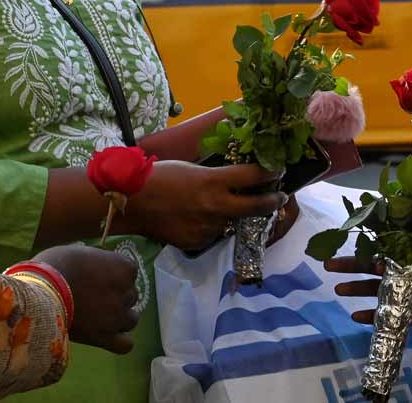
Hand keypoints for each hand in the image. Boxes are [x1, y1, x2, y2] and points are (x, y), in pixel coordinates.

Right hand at [33, 244, 139, 353]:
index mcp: (125, 267)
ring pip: (130, 321)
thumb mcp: (81, 253)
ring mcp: (119, 315)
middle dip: (115, 299)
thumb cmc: (57, 265)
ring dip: (118, 320)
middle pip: (130, 298)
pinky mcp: (106, 336)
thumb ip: (94, 264)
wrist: (43, 289)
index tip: (97, 282)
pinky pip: (125, 345)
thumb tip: (90, 268)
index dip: (113, 279)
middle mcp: (127, 290)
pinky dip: (120, 343)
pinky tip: (106, 338)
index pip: (129, 275)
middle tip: (93, 301)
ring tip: (96, 320)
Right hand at [123, 160, 286, 249]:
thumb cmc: (161, 177)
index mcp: (214, 181)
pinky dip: (211, 227)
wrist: (132, 203)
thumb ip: (218, 177)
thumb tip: (237, 180)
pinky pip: (213, 234)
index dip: (271, 173)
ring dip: (232, 215)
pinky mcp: (197, 242)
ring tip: (215, 206)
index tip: (279, 171)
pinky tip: (196, 219)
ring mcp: (208, 227)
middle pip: (256, 206)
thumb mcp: (195, 168)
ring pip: (231, 222)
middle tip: (279, 197)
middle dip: (272, 201)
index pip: (254, 176)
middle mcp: (216, 206)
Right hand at [329, 249, 411, 327]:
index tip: (348, 245)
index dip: (367, 248)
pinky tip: (356, 317)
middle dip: (352, 268)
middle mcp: (409, 274)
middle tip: (330, 266)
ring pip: (378, 292)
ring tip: (339, 290)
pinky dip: (373, 317)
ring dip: (358, 291)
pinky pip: (389, 317)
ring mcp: (410, 296)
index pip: (387, 250)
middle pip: (375, 270)